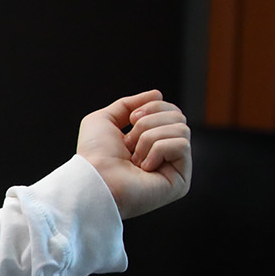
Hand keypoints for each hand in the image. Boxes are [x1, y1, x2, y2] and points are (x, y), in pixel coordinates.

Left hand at [77, 90, 191, 219]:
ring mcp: (174, 169)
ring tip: (134, 158)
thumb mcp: (104, 119)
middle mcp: (165, 155)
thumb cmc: (94, 154)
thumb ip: (129, 104)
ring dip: (149, 138)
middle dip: (149, 123)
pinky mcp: (181, 181)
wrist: (93, 179)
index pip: (171, 111)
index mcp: (151, 142)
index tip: (131, 120)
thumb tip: (158, 94)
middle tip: (129, 142)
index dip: (152, 107)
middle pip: (178, 116)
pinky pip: (182, 145)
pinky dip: (158, 150)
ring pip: (182, 128)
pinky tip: (144, 168)